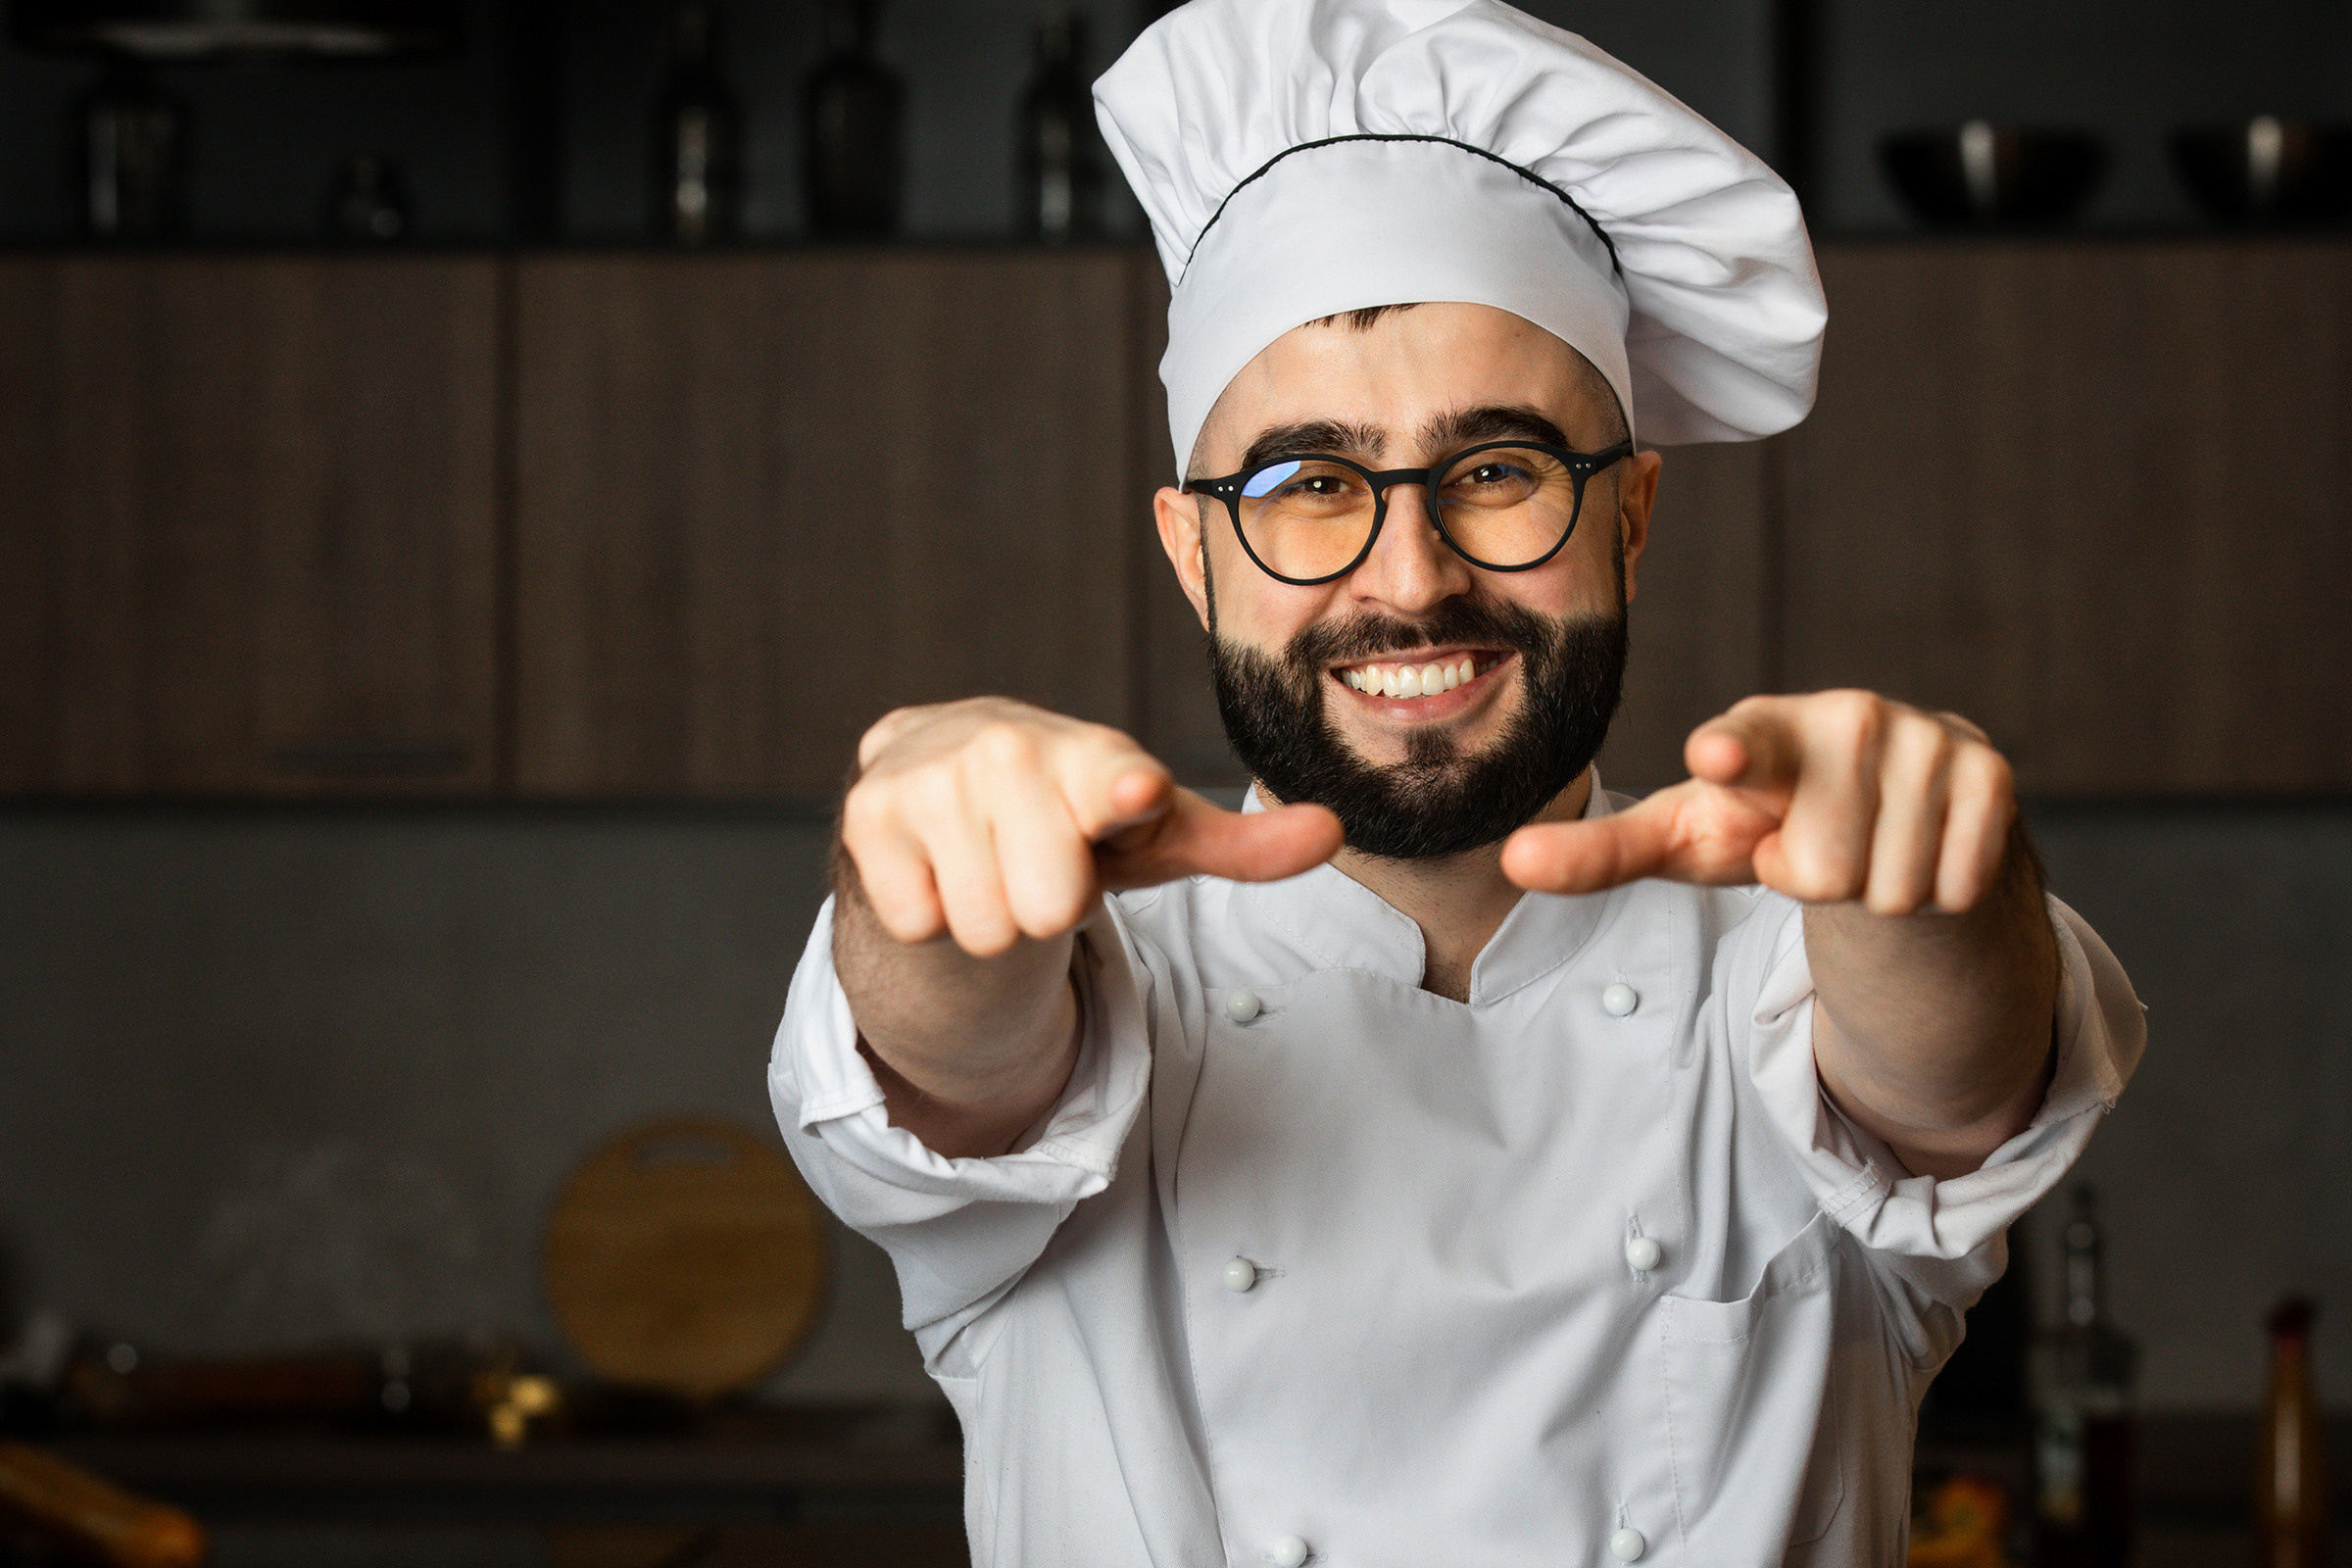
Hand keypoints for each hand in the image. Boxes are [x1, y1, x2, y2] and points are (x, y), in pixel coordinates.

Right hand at [844, 698, 1342, 954]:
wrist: (942, 776)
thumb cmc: (1068, 813)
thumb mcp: (1153, 838)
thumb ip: (1241, 846)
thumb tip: (1330, 833)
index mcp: (1095, 756)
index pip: (1113, 781)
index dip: (1124, 794)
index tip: (1134, 793)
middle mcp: (1010, 750)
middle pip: (1048, 911)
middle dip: (1048, 910)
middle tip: (1039, 865)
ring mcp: (933, 776)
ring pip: (984, 927)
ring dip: (990, 916)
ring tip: (991, 865)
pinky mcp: (868, 812)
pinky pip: (918, 923)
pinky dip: (930, 914)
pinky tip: (938, 865)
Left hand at [1500, 691, 2016, 914]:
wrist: (1883, 814)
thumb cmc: (1764, 818)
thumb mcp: (1686, 839)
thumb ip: (1603, 852)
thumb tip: (1512, 864)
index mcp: (1759, 729)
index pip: (1746, 743)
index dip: (1735, 752)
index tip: (1716, 753)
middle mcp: (1845, 718)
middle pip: (1824, 872)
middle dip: (1817, 884)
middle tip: (1815, 848)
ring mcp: (1926, 738)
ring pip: (1890, 889)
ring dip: (1875, 892)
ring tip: (1865, 847)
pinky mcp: (1990, 773)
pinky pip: (1953, 886)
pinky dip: (1933, 892)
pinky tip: (1916, 850)